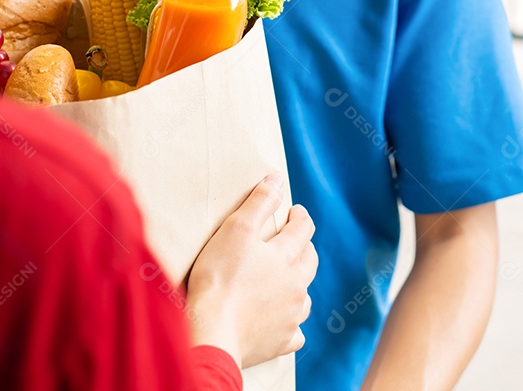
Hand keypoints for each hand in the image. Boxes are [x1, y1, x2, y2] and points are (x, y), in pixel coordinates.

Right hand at [186, 174, 317, 368]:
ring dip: (299, 286)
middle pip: (310, 261)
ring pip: (305, 297)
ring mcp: (291, 315)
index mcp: (286, 255)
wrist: (213, 330)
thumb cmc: (220, 277)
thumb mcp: (236, 229)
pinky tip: (282, 322)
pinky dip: (290, 324)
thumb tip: (277, 180)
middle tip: (296, 241)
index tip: (295, 211)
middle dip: (305, 247)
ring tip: (288, 282)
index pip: (302, 229)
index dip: (300, 216)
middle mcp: (296, 285)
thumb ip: (259, 203)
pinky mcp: (281, 341)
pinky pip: (295, 332)